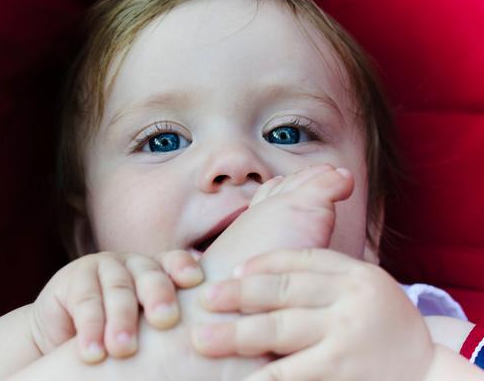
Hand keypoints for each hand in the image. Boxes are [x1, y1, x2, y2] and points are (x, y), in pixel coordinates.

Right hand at [30, 250, 202, 362]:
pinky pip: (85, 302)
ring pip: (117, 289)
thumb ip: (166, 328)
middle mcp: (131, 265)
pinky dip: (90, 329)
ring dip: (121, 320)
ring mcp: (100, 267)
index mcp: (155, 273)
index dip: (183, 267)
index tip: (194, 280)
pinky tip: (93, 352)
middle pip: (149, 275)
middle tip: (165, 320)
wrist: (61, 338)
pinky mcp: (71, 278)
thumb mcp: (144, 330)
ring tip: (122, 349)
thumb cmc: (115, 339)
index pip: (173, 263)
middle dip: (158, 296)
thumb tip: (204, 342)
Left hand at [191, 248, 435, 380]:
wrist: (427, 373)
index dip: (260, 265)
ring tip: (205, 341)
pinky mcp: (340, 374)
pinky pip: (290, 373)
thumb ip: (318, 272)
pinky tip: (241, 376)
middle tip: (203, 301)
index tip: (229, 272)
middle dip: (237, 296)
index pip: (298, 261)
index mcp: (354, 275)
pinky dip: (264, 375)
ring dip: (237, 336)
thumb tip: (248, 269)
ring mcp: (345, 340)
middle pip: (282, 293)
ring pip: (280, 332)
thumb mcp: (362, 286)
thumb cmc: (382, 324)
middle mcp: (350, 302)